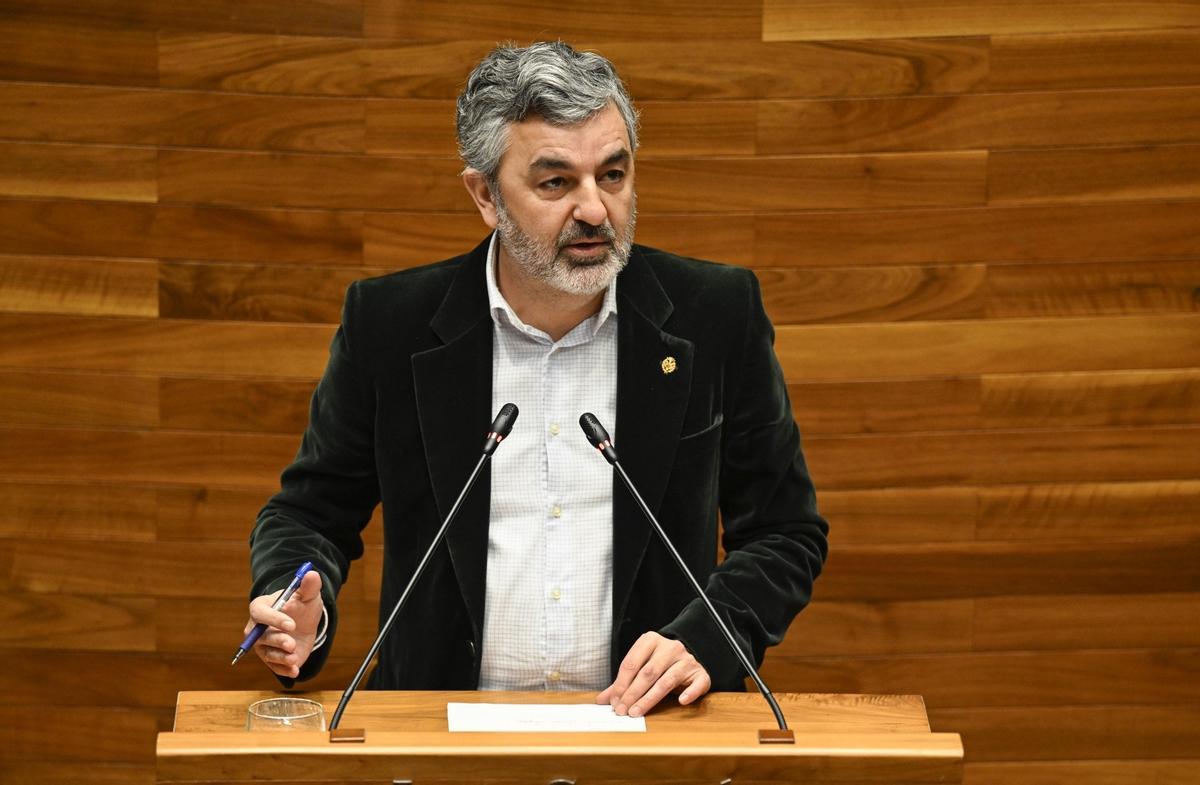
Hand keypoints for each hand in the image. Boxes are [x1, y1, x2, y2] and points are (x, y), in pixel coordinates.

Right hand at [246, 570, 322, 678]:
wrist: (304, 622)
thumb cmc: (301, 605)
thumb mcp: (308, 596)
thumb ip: (309, 586)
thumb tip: (312, 574)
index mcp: (261, 608)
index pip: (261, 613)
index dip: (274, 619)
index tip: (291, 624)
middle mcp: (257, 628)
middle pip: (260, 636)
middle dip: (276, 641)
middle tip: (291, 643)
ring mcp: (263, 645)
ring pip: (267, 653)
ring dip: (280, 657)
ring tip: (294, 658)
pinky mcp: (272, 659)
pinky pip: (275, 667)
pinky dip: (284, 670)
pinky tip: (294, 670)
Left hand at [596, 631, 711, 716]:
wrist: (686, 659)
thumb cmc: (659, 665)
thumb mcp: (640, 668)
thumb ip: (621, 683)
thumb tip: (601, 701)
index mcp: (650, 640)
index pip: (631, 663)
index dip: (621, 684)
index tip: (614, 702)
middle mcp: (670, 647)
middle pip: (648, 672)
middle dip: (632, 694)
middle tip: (622, 711)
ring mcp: (687, 659)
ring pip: (667, 680)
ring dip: (650, 699)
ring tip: (637, 712)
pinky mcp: (700, 673)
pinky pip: (697, 684)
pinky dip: (689, 693)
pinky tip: (681, 701)